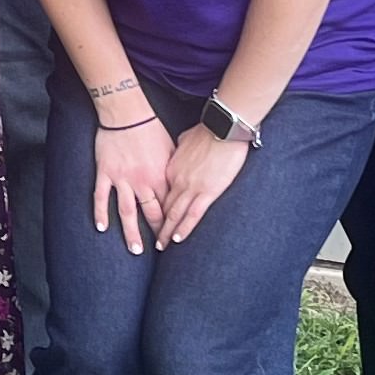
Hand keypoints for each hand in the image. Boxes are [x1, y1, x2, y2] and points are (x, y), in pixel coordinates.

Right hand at [90, 105, 173, 254]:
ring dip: (130, 232)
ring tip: (134, 250)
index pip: (168, 206)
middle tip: (158, 250)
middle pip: (150, 214)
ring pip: (126, 212)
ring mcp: (122, 179)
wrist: (127, 113)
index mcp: (160, 176)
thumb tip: (182, 185)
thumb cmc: (151, 128)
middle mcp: (142, 182)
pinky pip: (101, 197)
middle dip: (155, 233)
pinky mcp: (105, 173)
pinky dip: (100, 213)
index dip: (171, 222)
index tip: (172, 235)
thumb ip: (173, 171)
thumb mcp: (170, 150)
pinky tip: (101, 228)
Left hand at [158, 122, 252, 246]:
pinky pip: (193, 214)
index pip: (160, 192)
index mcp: (171, 168)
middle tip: (151, 240)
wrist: (222, 127)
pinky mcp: (208, 191)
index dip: (156, 207)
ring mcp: (191, 187)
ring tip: (162, 246)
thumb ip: (180, 149)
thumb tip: (181, 150)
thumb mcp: (186, 139)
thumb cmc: (208, 130)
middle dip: (157, 225)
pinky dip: (184, 228)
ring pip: (174, 214)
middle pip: (163, 207)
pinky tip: (177, 239)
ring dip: (167, 232)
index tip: (152, 218)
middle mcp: (177, 180)